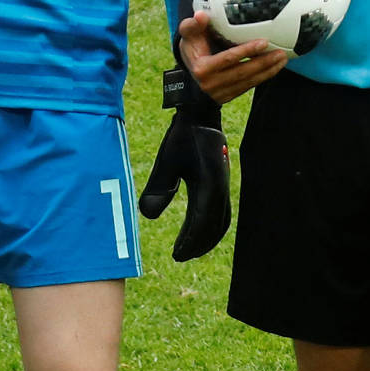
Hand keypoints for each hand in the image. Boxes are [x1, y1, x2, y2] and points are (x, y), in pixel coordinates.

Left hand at [137, 65, 230, 260]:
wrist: (201, 115)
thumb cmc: (182, 137)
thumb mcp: (166, 161)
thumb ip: (158, 188)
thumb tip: (147, 216)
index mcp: (208, 187)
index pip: (201, 224)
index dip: (190, 242)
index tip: (177, 255)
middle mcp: (220, 190)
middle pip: (214, 228)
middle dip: (198, 245)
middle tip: (180, 256)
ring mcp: (223, 187)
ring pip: (220, 221)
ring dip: (207, 237)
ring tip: (189, 247)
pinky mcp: (220, 182)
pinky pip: (221, 211)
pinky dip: (211, 225)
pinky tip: (197, 227)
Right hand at [178, 12, 287, 102]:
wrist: (189, 75)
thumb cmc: (193, 50)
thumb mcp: (188, 36)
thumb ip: (192, 25)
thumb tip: (200, 15)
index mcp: (202, 68)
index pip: (228, 58)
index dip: (247, 50)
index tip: (264, 42)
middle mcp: (211, 83)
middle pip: (242, 72)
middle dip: (263, 63)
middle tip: (280, 52)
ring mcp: (220, 92)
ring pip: (248, 81)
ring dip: (268, 71)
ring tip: (282, 59)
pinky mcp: (228, 97)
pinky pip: (248, 87)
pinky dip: (263, 77)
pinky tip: (274, 68)